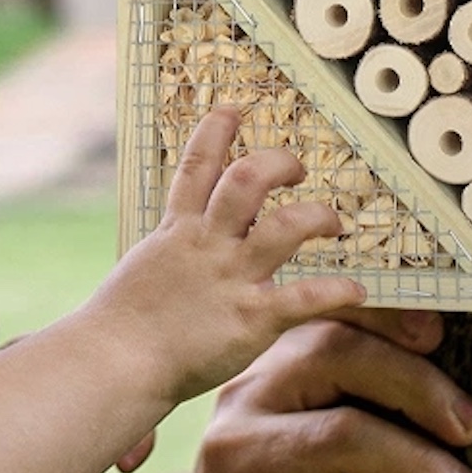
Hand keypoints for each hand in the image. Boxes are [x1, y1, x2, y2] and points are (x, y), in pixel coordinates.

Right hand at [97, 106, 367, 403]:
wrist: (114, 362)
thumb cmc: (123, 326)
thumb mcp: (146, 271)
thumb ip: (174, 254)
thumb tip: (184, 247)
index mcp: (177, 232)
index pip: (197, 165)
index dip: (216, 131)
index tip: (234, 109)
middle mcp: (207, 245)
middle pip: (247, 180)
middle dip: (278, 164)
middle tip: (297, 170)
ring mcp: (230, 278)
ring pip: (284, 227)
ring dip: (317, 216)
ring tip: (332, 222)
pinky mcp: (251, 318)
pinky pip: (303, 297)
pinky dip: (335, 292)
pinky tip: (357, 292)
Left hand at [172, 307, 471, 472]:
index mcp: (243, 462)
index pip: (339, 440)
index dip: (413, 462)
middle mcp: (245, 403)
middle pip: (333, 359)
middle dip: (415, 388)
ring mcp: (261, 372)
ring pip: (335, 329)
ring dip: (404, 350)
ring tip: (459, 391)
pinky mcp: (283, 361)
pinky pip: (333, 325)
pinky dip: (383, 328)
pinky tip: (429, 347)